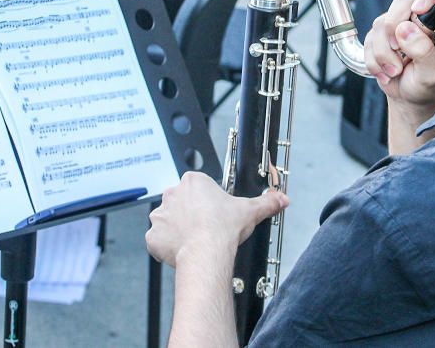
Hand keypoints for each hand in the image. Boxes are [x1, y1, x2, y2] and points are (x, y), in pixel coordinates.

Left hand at [146, 172, 288, 268]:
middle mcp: (172, 194)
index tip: (214, 213)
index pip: (197, 187)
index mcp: (193, 182)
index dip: (206, 201)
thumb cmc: (223, 229)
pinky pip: (157, 240)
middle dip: (190, 214)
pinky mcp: (153, 236)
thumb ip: (266, 202)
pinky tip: (181, 251)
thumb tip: (282, 199)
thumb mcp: (250, 210)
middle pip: (180, 203)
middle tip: (205, 228)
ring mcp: (160, 216)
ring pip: (167, 221)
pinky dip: (166, 247)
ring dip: (177, 230)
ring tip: (194, 241)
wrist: (207, 253)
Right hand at [364, 0, 434, 108]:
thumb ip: (423, 52)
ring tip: (396, 72)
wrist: (410, 98)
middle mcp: (418, 16)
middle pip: (402, 1)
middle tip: (399, 53)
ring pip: (381, 24)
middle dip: (394, 30)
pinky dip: (374, 61)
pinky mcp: (379, 35)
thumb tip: (405, 29)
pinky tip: (386, 73)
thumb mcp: (433, 74)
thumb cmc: (429, 85)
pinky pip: (368, 40)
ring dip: (384, 53)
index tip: (418, 12)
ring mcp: (397, 23)